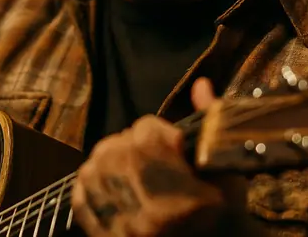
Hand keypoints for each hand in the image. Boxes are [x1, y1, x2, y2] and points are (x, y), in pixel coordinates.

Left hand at [71, 77, 245, 235]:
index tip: (175, 152)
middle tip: (159, 169)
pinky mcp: (95, 227)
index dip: (164, 137)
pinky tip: (120, 191)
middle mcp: (129, 188)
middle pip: (120, 142)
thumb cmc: (219, 211)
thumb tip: (200, 84)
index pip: (146, 127)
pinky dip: (98, 184)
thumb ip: (210, 122)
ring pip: (97, 160)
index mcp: (161, 171)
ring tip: (140, 180)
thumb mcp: (225, 168)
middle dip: (139, 150)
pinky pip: (82, 187)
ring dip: (116, 164)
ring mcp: (108, 210)